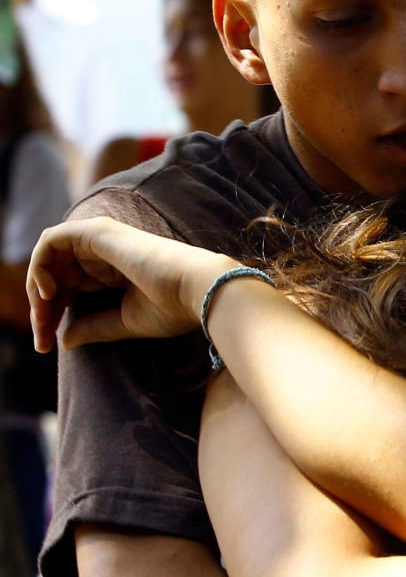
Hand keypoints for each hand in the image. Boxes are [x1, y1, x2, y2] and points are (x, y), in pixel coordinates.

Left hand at [28, 216, 235, 351]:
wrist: (197, 291)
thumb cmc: (174, 308)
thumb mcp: (125, 322)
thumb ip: (94, 327)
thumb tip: (63, 340)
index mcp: (113, 270)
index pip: (69, 286)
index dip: (52, 314)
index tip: (48, 344)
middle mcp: (105, 251)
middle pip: (55, 273)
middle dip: (41, 307)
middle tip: (40, 339)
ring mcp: (100, 238)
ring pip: (48, 257)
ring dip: (37, 289)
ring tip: (42, 318)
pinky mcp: (96, 232)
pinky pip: (51, 241)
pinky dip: (40, 265)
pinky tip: (49, 294)